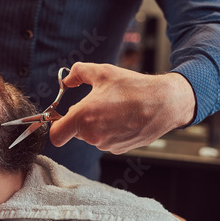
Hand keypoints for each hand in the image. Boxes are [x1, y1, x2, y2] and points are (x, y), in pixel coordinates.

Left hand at [49, 63, 195, 154]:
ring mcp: (106, 144)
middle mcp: (93, 135)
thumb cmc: (134, 88)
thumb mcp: (102, 71)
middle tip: (98, 102)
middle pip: (75, 132)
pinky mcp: (119, 149)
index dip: (55, 125)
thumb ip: (78, 73)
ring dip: (97, 124)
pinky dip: (110, 131)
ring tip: (115, 108)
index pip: (56, 135)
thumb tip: (67, 79)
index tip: (61, 117)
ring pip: (92, 136)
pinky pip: (106, 140)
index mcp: (83, 117)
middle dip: (82, 119)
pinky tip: (123, 118)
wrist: (164, 103)